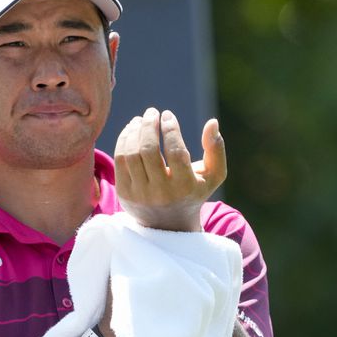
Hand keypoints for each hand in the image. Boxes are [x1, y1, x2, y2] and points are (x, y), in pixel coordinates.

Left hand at [114, 107, 226, 231]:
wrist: (169, 224)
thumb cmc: (193, 192)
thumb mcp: (213, 175)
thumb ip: (216, 149)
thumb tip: (212, 122)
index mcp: (185, 187)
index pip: (175, 151)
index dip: (170, 128)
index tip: (167, 115)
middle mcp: (161, 193)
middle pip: (148, 150)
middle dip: (149, 125)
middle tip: (152, 112)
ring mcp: (140, 195)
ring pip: (131, 154)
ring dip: (134, 131)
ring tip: (140, 120)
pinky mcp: (124, 194)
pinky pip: (120, 161)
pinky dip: (124, 140)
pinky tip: (131, 130)